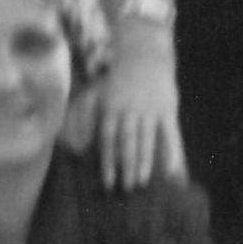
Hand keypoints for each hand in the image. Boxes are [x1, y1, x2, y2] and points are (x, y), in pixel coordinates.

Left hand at [96, 45, 185, 183]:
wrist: (144, 54)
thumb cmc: (117, 80)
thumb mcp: (97, 94)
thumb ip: (84, 116)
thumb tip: (72, 144)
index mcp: (112, 108)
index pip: (108, 139)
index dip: (108, 162)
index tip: (108, 183)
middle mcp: (130, 111)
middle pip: (127, 143)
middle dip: (126, 167)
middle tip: (126, 189)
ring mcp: (150, 111)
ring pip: (147, 140)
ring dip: (145, 163)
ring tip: (143, 183)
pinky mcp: (167, 110)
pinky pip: (169, 135)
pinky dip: (171, 153)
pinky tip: (171, 171)